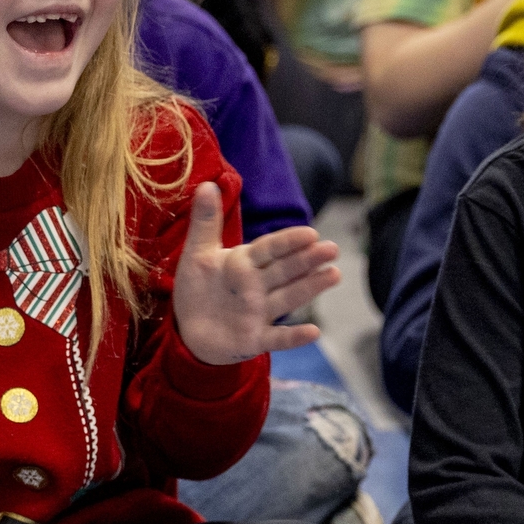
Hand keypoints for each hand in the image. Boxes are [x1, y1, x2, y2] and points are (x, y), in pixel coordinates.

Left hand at [172, 182, 339, 364]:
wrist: (189, 330)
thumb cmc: (198, 288)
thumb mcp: (198, 253)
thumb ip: (205, 221)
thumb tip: (207, 184)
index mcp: (245, 263)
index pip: (270, 249)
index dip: (288, 242)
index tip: (309, 233)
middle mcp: (258, 286)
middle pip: (286, 270)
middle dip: (308, 260)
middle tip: (332, 249)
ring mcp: (259, 313)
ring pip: (289, 297)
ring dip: (310, 288)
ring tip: (334, 275)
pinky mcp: (255, 339)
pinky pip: (277, 338)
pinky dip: (294, 336)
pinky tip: (314, 331)